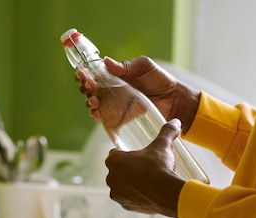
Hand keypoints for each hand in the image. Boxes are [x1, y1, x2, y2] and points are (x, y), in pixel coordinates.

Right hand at [77, 56, 199, 132]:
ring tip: (94, 100)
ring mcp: (113, 104)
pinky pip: (103, 118)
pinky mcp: (118, 117)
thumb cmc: (159, 80)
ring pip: (92, 104)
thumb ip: (126, 65)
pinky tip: (97, 112)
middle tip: (89, 85)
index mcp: (113, 76)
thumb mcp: (144, 66)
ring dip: (89, 102)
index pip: (93, 74)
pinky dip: (96, 115)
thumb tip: (106, 62)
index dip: (84, 73)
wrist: (172, 99)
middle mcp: (110, 90)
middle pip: (88, 89)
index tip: (82, 72)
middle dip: (84, 87)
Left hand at [105, 119, 185, 217]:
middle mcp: (110, 177)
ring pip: (122, 186)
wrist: (166, 193)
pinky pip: (128, 199)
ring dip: (131, 184)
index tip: (137, 156)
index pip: (115, 154)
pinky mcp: (125, 205)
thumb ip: (167, 132)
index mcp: (113, 160)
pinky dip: (136, 196)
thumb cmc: (159, 166)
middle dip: (128, 170)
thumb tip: (175, 121)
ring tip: (147, 182)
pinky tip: (148, 193)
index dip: (126, 154)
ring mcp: (116, 193)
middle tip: (145, 168)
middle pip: (118, 171)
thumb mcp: (162, 146)